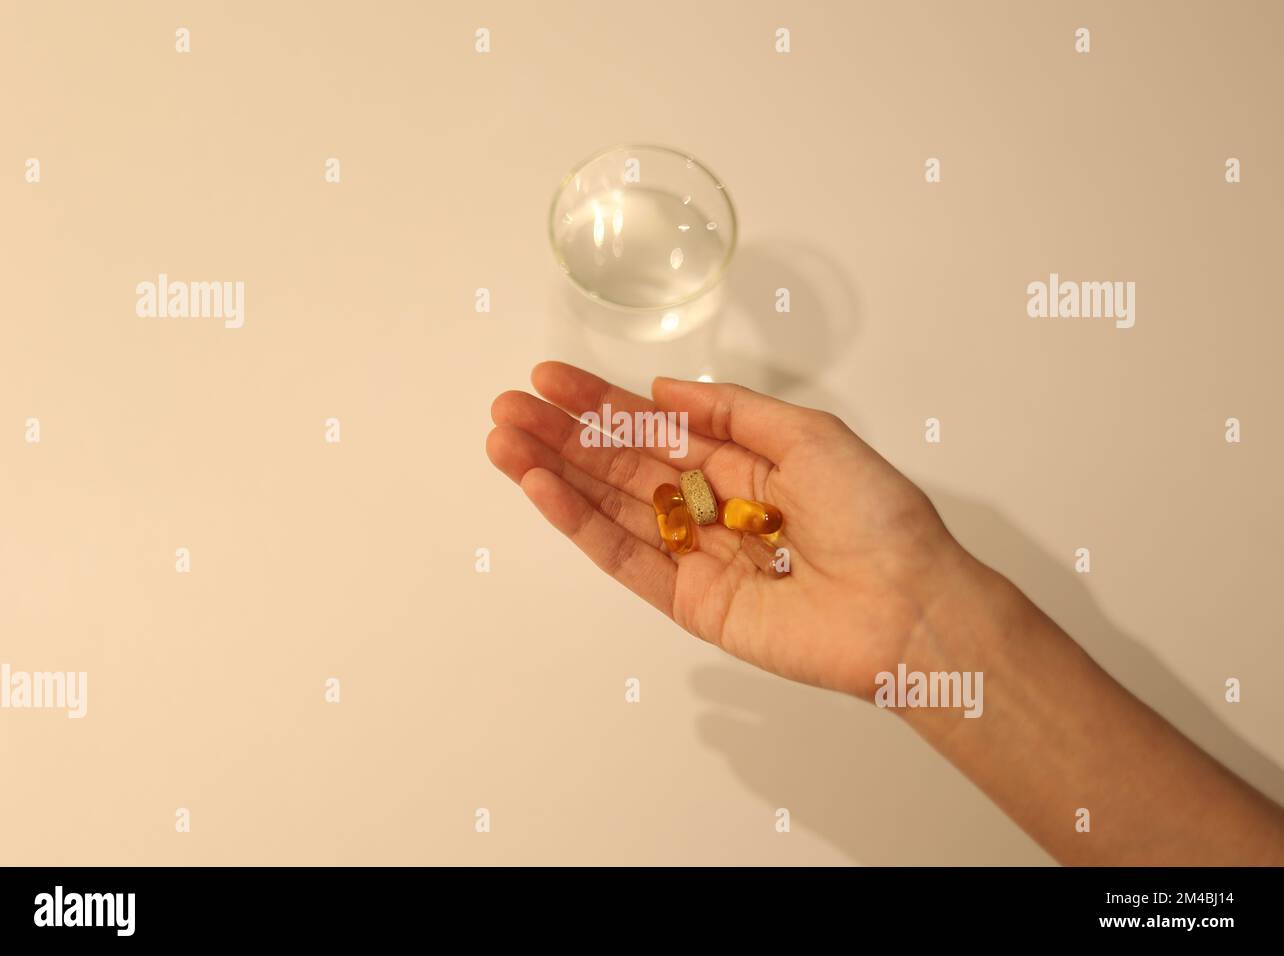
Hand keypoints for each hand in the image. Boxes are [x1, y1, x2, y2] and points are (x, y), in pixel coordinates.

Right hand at [486, 362, 975, 699]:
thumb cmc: (874, 514)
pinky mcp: (689, 601)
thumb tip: (663, 390)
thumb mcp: (810, 434)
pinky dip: (579, 524)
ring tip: (504, 442)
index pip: (655, 427)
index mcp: (743, 463)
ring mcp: (697, 555)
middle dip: (563, 435)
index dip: (601, 403)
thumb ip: (732, 411)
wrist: (906, 605)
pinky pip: (624, 558)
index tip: (548, 379)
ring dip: (555, 475)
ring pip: (611, 508)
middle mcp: (712, 506)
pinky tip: (542, 489)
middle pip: (622, 465)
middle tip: (507, 408)